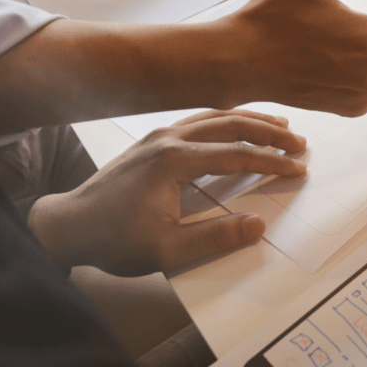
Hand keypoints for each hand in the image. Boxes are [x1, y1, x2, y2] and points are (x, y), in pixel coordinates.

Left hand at [27, 110, 306, 275]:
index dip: (272, 163)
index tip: (298, 169)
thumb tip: (257, 226)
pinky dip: (227, 120)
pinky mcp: (153, 140)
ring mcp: (159, 135)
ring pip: (216, 116)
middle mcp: (169, 139)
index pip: (237, 155)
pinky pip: (199, 120)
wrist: (67, 226)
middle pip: (232, 125)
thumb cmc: (112, 239)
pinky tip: (237, 126)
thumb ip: (214, 237)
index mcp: (174, 161)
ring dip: (251, 120)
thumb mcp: (165, 250)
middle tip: (299, 143)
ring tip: (280, 127)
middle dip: (269, 133)